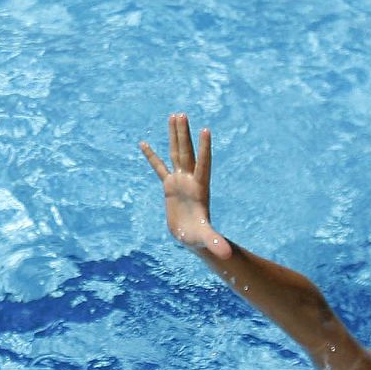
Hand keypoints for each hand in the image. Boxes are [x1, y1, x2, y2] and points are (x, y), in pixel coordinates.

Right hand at [140, 113, 231, 259]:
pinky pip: (159, 167)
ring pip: (176, 153)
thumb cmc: (200, 238)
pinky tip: (144, 143)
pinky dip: (152, 156)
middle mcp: (190, 180)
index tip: (205, 130)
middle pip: (187, 152)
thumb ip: (216, 244)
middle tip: (182, 114)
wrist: (192, 238)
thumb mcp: (207, 240)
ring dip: (174, 136)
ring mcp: (179, 181)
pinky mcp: (169, 186)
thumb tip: (226, 255)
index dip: (204, 149)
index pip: (203, 164)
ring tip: (174, 116)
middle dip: (184, 134)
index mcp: (200, 188)